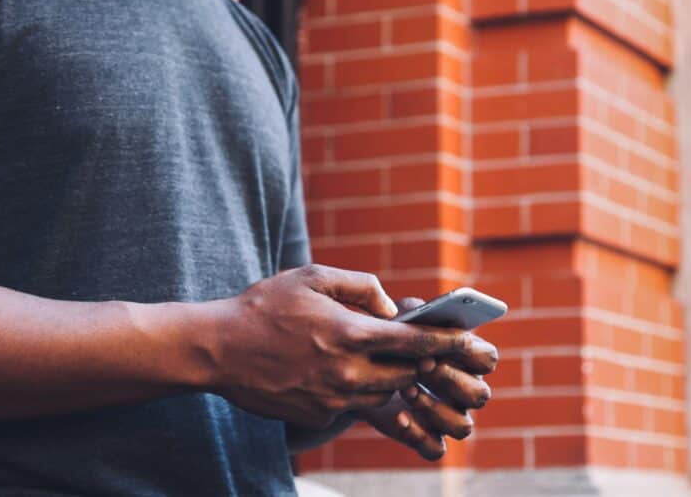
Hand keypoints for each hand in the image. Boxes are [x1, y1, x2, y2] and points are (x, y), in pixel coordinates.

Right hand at [206, 266, 480, 429]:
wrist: (218, 349)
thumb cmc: (265, 305)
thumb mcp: (312, 276)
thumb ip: (360, 285)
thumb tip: (389, 306)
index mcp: (350, 332)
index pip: (415, 342)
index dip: (448, 343)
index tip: (472, 343)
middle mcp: (347, 371)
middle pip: (406, 375)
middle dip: (418, 363)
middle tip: (422, 351)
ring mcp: (332, 398)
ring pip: (383, 395)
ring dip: (389, 379)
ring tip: (376, 359)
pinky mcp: (317, 415)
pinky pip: (353, 406)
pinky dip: (358, 392)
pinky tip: (340, 374)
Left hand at [358, 297, 497, 460]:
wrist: (360, 368)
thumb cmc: (390, 337)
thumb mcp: (400, 318)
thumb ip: (417, 313)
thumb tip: (426, 314)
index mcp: (467, 358)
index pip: (488, 359)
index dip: (470, 354)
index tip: (442, 344)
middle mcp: (465, 390)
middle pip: (480, 395)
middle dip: (451, 379)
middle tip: (421, 364)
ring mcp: (449, 417)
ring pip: (463, 426)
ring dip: (436, 408)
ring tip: (407, 389)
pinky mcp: (426, 437)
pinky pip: (435, 448)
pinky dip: (418, 434)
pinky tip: (398, 415)